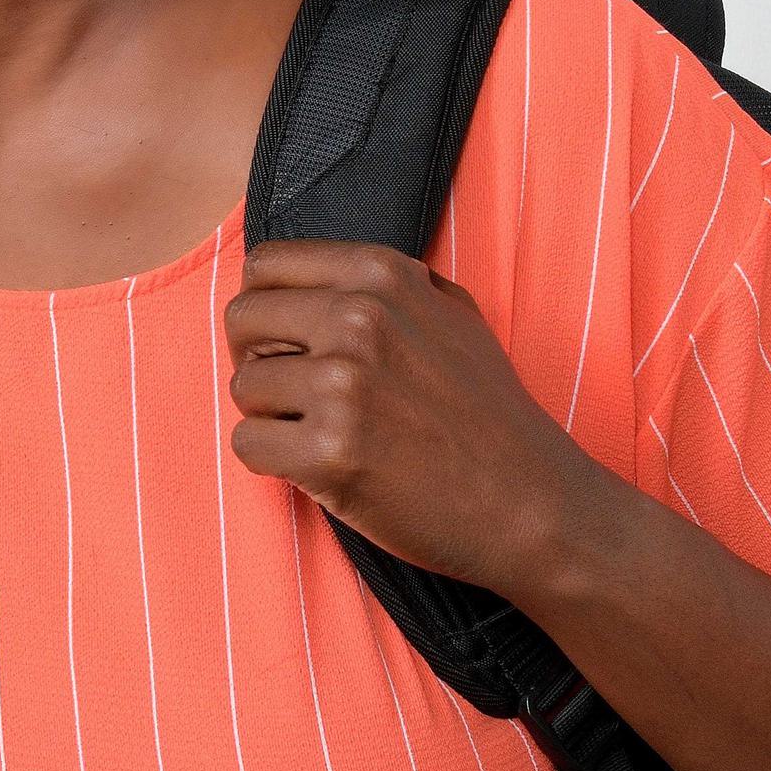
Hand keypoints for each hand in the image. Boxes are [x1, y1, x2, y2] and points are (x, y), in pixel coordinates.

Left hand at [221, 239, 607, 596]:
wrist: (530, 503)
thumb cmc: (489, 413)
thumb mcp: (453, 314)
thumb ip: (386, 286)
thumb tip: (314, 277)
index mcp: (381, 275)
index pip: (265, 267)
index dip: (267, 308)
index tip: (288, 342)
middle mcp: (358, 319)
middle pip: (240, 321)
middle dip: (258, 360)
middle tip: (298, 397)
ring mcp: (342, 386)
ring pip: (242, 388)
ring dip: (271, 416)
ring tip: (324, 435)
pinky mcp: (330, 453)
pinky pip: (247, 446)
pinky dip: (274, 463)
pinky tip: (322, 468)